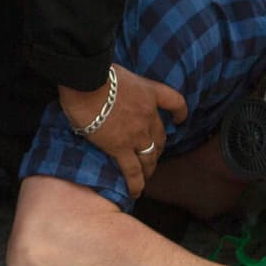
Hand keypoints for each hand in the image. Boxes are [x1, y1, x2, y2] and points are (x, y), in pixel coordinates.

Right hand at [59, 64, 187, 197]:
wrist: (86, 82)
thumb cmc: (95, 73)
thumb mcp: (117, 74)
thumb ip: (121, 86)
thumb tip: (109, 92)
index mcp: (149, 93)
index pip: (174, 102)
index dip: (179, 113)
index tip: (179, 120)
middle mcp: (148, 115)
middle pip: (160, 137)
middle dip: (158, 149)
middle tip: (152, 156)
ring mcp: (136, 133)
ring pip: (149, 156)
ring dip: (149, 168)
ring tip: (146, 176)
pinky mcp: (120, 147)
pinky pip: (132, 170)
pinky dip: (136, 183)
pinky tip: (136, 192)